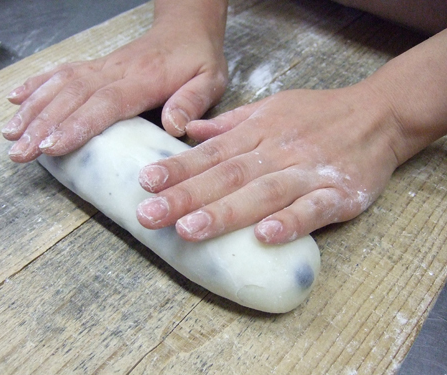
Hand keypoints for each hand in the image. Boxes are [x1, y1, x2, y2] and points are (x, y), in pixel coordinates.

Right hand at [2, 20, 227, 162]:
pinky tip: (17, 98)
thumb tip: (173, 126)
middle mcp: (115, 71)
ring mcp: (102, 67)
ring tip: (10, 134)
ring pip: (60, 85)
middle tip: (19, 152)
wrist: (187, 29)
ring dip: (33, 109)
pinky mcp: (96, 66)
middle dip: (42, 125)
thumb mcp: (210, 81)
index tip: (50, 146)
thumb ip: (192, 102)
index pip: (104, 103)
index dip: (76, 124)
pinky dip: (37, 85)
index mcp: (143, 80)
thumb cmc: (198, 60)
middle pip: (73, 96)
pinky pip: (62, 72)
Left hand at [136, 83, 400, 242]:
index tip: (145, 183)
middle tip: (149, 215)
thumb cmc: (317, 114)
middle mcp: (278, 152)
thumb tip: (188, 130)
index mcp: (258, 132)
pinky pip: (314, 210)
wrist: (379, 114)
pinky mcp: (339, 194)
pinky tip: (265, 237)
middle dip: (186, 196)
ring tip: (190, 230)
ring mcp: (309, 173)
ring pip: (263, 194)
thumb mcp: (270, 108)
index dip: (177, 168)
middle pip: (227, 176)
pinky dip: (291, 223)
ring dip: (226, 212)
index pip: (210, 153)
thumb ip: (229, 123)